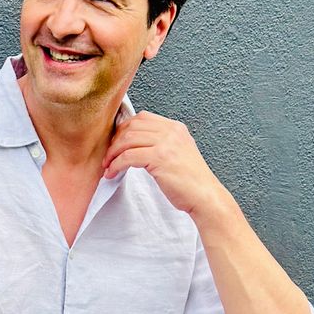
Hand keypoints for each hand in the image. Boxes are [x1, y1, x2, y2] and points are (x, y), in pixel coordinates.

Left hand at [102, 110, 227, 216]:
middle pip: (132, 126)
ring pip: (127, 139)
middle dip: (115, 141)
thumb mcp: (178, 153)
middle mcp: (171, 131)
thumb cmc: (190, 181)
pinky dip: (116, 165)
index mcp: (175, 128)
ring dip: (113, 154)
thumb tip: (134, 144)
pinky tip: (112, 173)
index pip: (142, 117)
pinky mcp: (160, 158)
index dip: (124, 129)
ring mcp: (166, 143)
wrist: (204, 196)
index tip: (116, 144)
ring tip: (108, 166)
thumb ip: (160, 144)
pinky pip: (128, 156)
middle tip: (109, 156)